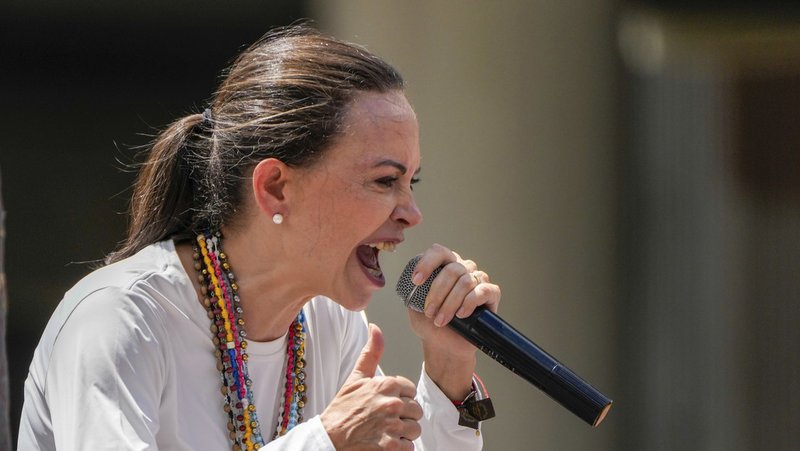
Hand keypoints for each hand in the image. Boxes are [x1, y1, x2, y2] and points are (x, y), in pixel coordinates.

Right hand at [321, 324, 422, 449]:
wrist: (328, 438)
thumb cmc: (342, 409)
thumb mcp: (356, 377)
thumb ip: (371, 352)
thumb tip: (375, 328)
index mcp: (386, 385)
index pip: (411, 390)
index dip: (399, 398)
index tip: (385, 404)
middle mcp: (391, 403)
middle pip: (415, 410)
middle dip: (403, 416)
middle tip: (385, 420)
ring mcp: (392, 426)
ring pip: (415, 429)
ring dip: (403, 433)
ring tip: (386, 432)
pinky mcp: (391, 446)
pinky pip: (409, 446)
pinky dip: (399, 447)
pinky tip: (385, 443)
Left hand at [407, 243, 500, 359]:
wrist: (445, 345)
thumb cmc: (430, 323)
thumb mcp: (414, 306)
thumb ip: (412, 291)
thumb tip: (410, 283)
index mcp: (444, 265)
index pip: (438, 252)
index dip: (427, 263)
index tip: (416, 281)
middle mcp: (463, 267)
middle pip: (452, 270)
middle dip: (437, 293)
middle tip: (429, 312)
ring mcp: (478, 279)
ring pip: (465, 282)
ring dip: (450, 303)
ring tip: (441, 320)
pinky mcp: (491, 293)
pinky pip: (483, 291)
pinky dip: (469, 303)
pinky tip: (461, 315)